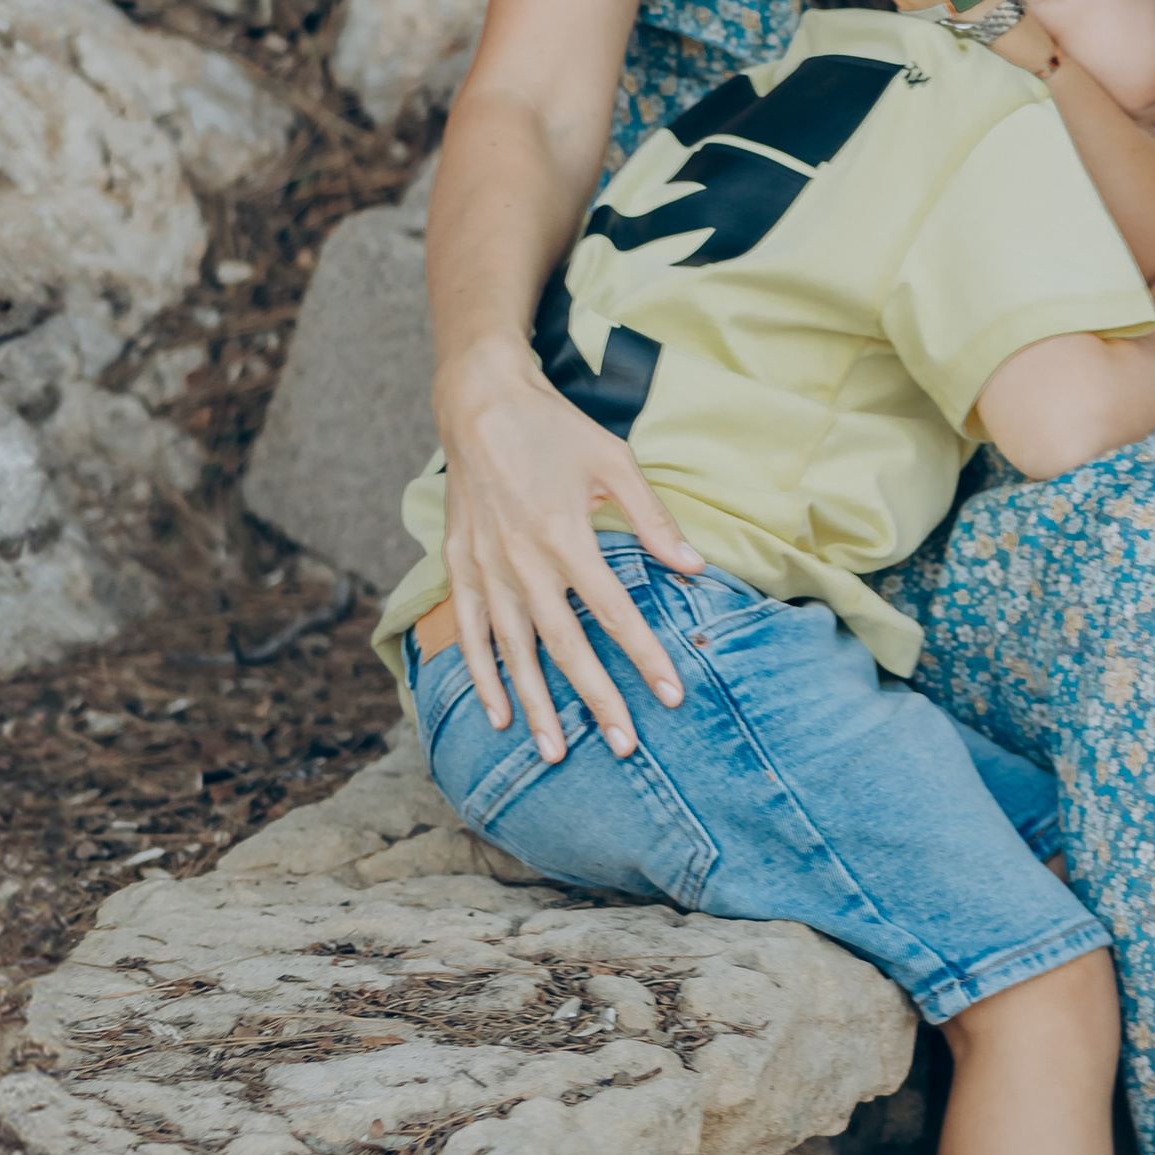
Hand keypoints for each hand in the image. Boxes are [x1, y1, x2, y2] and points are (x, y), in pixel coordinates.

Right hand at [433, 342, 703, 758]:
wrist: (479, 403)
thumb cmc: (555, 430)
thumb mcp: (616, 462)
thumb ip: (654, 520)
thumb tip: (695, 568)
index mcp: (565, 536)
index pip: (614, 611)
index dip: (644, 656)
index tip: (671, 695)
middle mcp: (522, 560)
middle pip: (565, 646)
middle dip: (596, 700)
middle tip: (624, 746)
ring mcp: (485, 567)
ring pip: (514, 651)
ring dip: (537, 704)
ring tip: (557, 752)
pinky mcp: (459, 567)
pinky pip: (469, 634)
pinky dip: (483, 676)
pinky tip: (500, 715)